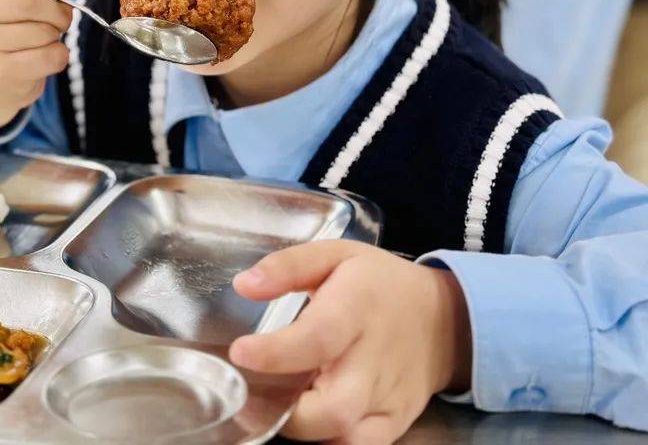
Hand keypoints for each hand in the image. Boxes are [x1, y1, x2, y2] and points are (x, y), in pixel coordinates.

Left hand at [229, 241, 471, 444]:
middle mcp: (374, 361)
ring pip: (343, 434)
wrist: (442, 319)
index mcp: (356, 310)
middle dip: (284, 409)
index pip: (317, 340)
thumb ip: (287, 266)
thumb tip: (244, 285)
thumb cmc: (378, 283)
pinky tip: (308, 420)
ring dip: (300, 428)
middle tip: (249, 392)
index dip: (276, 353)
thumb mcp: (335, 255)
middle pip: (332, 407)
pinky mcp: (395, 422)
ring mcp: (387, 398)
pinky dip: (331, 441)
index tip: (240, 353)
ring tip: (273, 404)